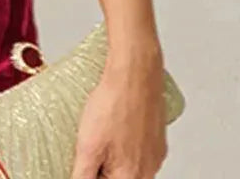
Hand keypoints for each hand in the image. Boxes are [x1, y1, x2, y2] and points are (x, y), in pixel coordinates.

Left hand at [70, 51, 167, 177]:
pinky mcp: (157, 136)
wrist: (135, 71)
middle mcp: (149, 170)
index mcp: (131, 177)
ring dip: (113, 159)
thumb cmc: (114, 103)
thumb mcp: (88, 147)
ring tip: (98, 137)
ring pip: (130, 167)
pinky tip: (114, 129)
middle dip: (102, 169)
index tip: (82, 164)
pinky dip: (124, 146)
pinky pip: (139, 151)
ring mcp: (155, 153)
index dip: (90, 174)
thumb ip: (83, 175)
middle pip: (120, 178)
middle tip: (88, 151)